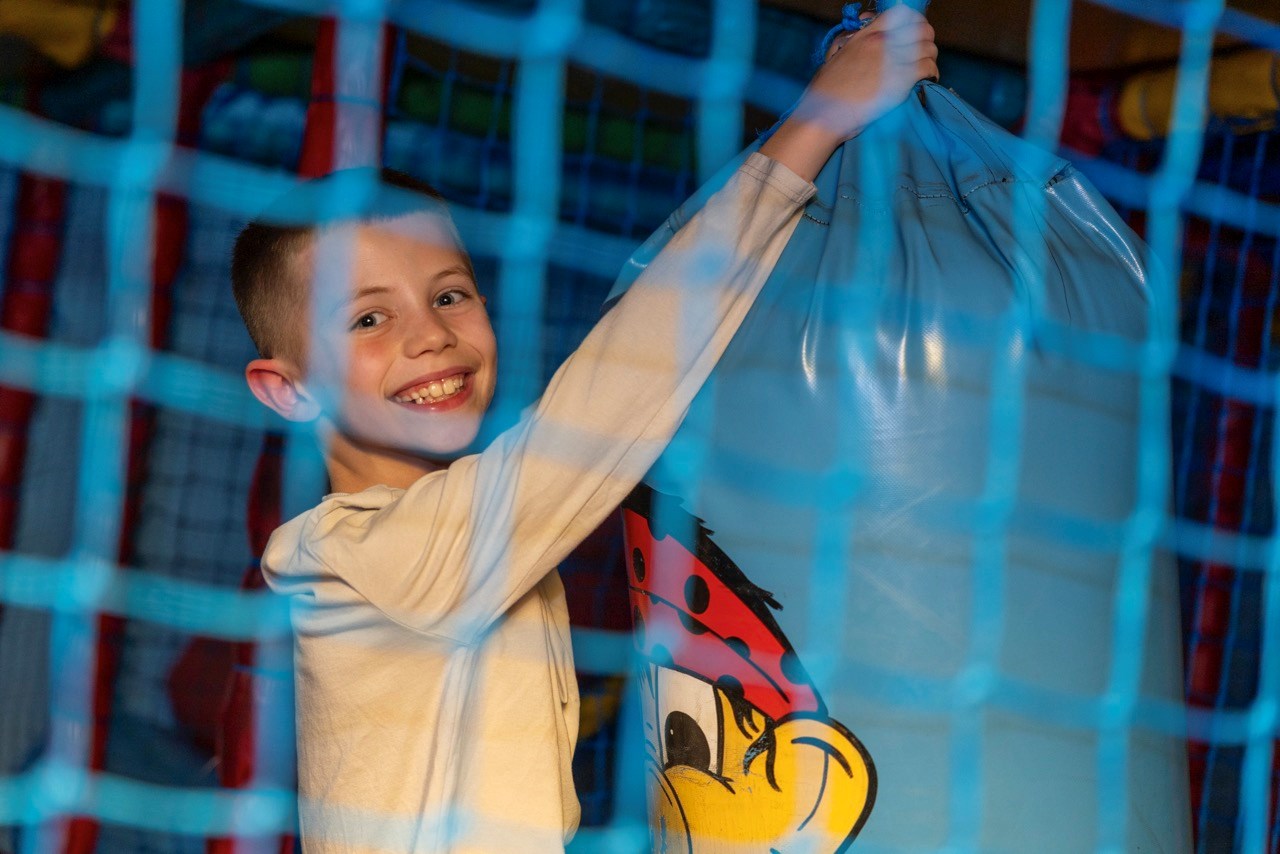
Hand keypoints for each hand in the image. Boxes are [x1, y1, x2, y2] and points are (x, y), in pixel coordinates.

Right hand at [760, 5, 938, 180]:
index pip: (901, 15)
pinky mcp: (900, 80)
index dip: (913, 23)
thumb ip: (851, 41)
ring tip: (925, 70)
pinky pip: (928, 67)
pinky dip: (932, 73)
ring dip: (930, 58)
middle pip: (921, 28)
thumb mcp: (835, 56)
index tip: (913, 36)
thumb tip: (858, 34)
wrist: (824, 115)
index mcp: (865, 36)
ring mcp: (892, 60)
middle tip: (922, 55)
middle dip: (926, 41)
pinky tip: (927, 80)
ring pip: (929, 48)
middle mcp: (881, 43)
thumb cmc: (825, 92)